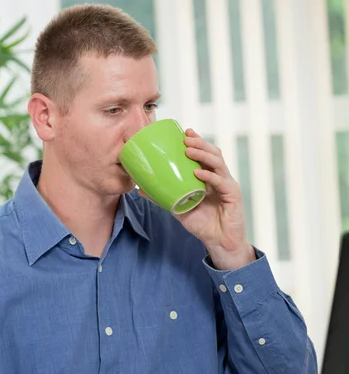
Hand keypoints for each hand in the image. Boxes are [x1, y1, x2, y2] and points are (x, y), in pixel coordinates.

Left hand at [171, 129, 254, 269]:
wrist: (219, 242)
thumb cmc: (201, 224)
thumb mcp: (178, 208)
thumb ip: (162, 197)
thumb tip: (139, 189)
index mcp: (209, 177)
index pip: (205, 154)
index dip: (197, 141)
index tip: (184, 131)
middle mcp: (220, 177)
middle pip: (213, 153)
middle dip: (200, 143)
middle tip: (185, 137)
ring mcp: (227, 185)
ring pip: (218, 163)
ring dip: (203, 154)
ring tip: (189, 150)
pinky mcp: (233, 195)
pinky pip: (221, 182)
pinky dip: (210, 176)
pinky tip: (198, 173)